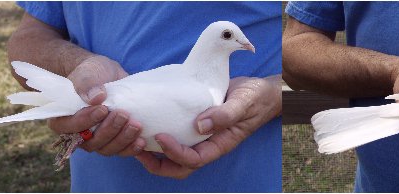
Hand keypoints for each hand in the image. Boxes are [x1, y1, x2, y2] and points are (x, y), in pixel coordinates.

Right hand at [48, 55, 145, 155]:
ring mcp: (98, 139)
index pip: (69, 127)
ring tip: (136, 125)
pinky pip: (122, 151)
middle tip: (123, 114)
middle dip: (109, 130)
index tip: (103, 109)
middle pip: (91, 142)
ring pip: (108, 149)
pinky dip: (132, 149)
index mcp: (64, 118)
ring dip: (123, 139)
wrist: (109, 75)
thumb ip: (86, 84)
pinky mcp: (115, 140)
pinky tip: (142, 141)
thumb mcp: (87, 73)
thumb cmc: (92, 73)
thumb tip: (96, 97)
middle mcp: (79, 134)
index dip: (85, 121)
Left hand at [135, 75, 281, 178]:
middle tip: (137, 149)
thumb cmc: (255, 98)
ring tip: (137, 140)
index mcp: (220, 145)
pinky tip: (149, 123)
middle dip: (157, 164)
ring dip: (155, 154)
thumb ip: (225, 114)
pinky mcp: (196, 125)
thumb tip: (200, 125)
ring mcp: (202, 137)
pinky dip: (161, 136)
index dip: (174, 153)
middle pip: (179, 167)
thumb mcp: (243, 103)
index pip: (193, 160)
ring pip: (175, 156)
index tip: (160, 136)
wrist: (261, 91)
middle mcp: (208, 144)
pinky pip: (177, 137)